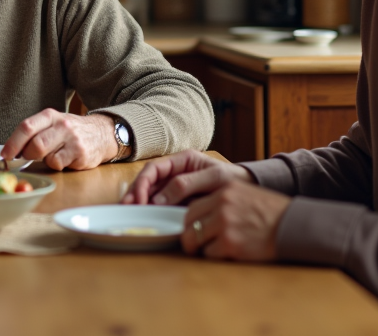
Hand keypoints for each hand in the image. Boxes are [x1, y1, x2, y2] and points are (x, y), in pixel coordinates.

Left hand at [1, 110, 115, 170]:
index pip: (26, 127)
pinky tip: (64, 159)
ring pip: (46, 156)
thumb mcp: (53, 124)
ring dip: (43, 160)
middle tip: (27, 157)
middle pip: (35, 144)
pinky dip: (56, 165)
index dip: (13, 143)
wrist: (101, 134)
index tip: (5, 155)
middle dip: (27, 155)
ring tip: (51, 155)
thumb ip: (34, 132)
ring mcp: (72, 140)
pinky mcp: (80, 154)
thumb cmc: (70, 132)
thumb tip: (11, 150)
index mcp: (50, 115)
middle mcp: (61, 125)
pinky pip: (58, 164)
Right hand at [122, 150, 252, 204]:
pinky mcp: (180, 200)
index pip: (155, 169)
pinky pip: (160, 203)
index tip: (139, 198)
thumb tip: (158, 199)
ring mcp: (177, 186)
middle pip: (148, 180)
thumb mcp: (213, 179)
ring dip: (138, 201)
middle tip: (126, 206)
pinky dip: (150, 209)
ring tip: (128, 212)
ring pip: (151, 192)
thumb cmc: (234, 180)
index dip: (143, 182)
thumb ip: (186, 185)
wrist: (250, 190)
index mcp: (183, 160)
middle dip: (135, 192)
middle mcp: (176, 172)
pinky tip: (143, 216)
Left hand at [181, 181, 290, 260]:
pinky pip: (210, 253)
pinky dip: (216, 257)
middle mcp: (221, 205)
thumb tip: (203, 217)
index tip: (191, 230)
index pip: (193, 207)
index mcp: (224, 190)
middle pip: (189, 223)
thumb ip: (224, 201)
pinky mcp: (230, 243)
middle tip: (195, 245)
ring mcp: (225, 224)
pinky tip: (228, 254)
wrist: (294, 226)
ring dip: (202, 248)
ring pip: (195, 239)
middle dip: (190, 236)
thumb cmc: (273, 213)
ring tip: (213, 250)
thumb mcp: (246, 195)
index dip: (190, 222)